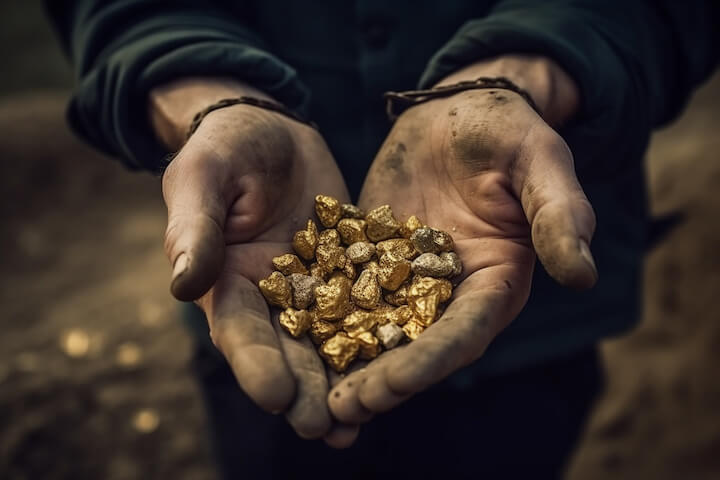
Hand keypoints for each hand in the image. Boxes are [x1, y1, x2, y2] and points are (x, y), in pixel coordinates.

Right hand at [151, 78, 354, 442]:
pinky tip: (399, 363)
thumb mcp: (204, 177)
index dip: (256, 365)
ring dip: (341, 382)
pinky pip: (366, 306)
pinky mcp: (349, 271)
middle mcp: (269, 297)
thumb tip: (181, 285)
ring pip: (328, 341)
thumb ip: (194, 228)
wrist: (271, 131)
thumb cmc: (225, 147)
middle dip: (304, 391)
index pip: (239, 331)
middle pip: (286, 351)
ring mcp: (312, 288)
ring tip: (358, 422)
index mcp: (226, 282)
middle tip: (323, 429)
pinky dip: (378, 336)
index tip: (277, 396)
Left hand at [328, 56, 597, 426]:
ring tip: (315, 399)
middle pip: (419, 345)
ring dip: (351, 364)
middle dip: (384, 378)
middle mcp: (453, 291)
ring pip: (380, 330)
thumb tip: (583, 274)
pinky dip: (324, 319)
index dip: (432, 359)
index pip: (466, 330)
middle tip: (343, 409)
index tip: (395, 384)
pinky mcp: (374, 260)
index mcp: (497, 279)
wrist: (456, 111)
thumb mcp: (539, 161)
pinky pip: (347, 293)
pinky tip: (291, 340)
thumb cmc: (506, 130)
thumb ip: (559, 213)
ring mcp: (410, 279)